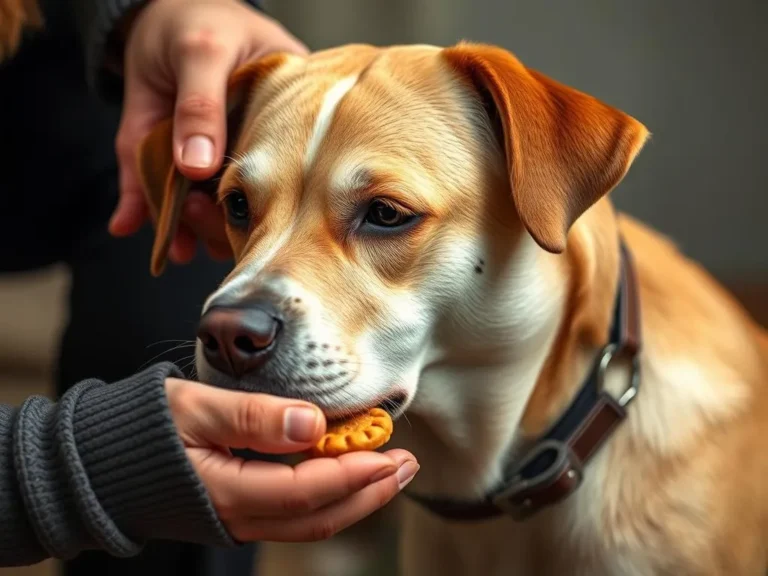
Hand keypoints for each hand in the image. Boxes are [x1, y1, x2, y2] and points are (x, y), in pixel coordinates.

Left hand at [111, 0, 307, 263]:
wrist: (156, 16)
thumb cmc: (200, 21)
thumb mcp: (202, 51)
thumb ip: (200, 106)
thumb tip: (197, 170)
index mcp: (283, 124)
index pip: (287, 178)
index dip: (268, 204)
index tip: (239, 205)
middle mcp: (251, 151)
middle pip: (248, 204)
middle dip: (220, 222)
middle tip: (195, 209)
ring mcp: (211, 163)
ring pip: (207, 210)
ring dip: (186, 228)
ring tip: (173, 222)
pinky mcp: (171, 166)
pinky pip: (160, 198)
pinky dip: (141, 214)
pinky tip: (129, 223)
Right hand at [164, 378, 418, 541]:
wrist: (101, 464)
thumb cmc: (142, 429)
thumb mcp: (193, 409)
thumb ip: (252, 417)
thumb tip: (312, 424)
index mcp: (226, 492)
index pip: (305, 492)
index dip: (351, 475)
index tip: (389, 453)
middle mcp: (238, 517)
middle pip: (319, 516)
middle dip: (369, 493)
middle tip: (408, 464)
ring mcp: (240, 519)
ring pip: (311, 520)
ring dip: (356, 496)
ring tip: (391, 469)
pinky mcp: (240, 512)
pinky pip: (296, 513)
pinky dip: (330, 495)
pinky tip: (348, 471)